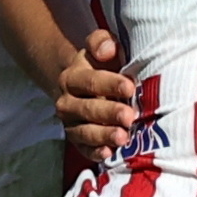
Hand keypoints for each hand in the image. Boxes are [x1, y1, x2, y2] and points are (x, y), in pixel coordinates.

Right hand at [56, 29, 136, 171]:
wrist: (82, 86)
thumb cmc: (101, 66)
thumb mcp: (100, 48)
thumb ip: (101, 42)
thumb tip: (107, 50)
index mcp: (73, 77)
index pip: (91, 81)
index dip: (110, 84)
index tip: (129, 88)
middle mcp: (68, 102)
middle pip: (87, 109)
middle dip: (109, 113)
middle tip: (129, 116)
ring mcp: (71, 123)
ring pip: (84, 131)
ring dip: (103, 135)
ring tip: (122, 137)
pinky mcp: (77, 140)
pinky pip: (84, 148)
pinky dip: (95, 152)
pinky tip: (108, 153)